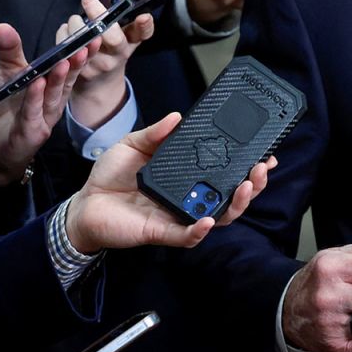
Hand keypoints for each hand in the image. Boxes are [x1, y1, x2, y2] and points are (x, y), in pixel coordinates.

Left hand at [0, 23, 94, 185]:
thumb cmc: (6, 109)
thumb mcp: (7, 76)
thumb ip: (9, 52)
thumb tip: (2, 26)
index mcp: (53, 87)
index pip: (70, 67)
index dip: (82, 52)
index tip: (93, 35)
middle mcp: (53, 102)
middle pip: (67, 80)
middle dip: (77, 63)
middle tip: (87, 44)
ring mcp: (44, 118)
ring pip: (53, 96)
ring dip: (59, 79)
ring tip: (64, 62)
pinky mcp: (30, 133)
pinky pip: (32, 113)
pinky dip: (34, 99)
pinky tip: (36, 84)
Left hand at [62, 113, 274, 253]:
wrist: (85, 202)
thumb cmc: (111, 176)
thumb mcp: (134, 144)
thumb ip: (156, 132)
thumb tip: (177, 116)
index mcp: (188, 177)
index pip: (226, 173)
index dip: (248, 166)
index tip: (266, 154)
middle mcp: (190, 198)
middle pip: (232, 197)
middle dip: (253, 184)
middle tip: (261, 168)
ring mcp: (179, 216)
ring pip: (219, 217)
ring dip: (237, 204)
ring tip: (246, 187)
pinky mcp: (163, 232)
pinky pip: (187, 235)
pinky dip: (200, 230)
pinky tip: (209, 219)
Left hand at [66, 0, 154, 127]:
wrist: (98, 81)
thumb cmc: (109, 40)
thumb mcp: (120, 20)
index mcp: (133, 38)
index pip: (144, 32)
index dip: (145, 25)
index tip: (143, 16)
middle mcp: (120, 52)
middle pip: (113, 37)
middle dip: (99, 16)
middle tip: (88, 0)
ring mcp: (101, 64)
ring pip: (84, 39)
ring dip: (76, 23)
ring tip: (76, 20)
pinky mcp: (81, 71)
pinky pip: (67, 47)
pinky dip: (64, 34)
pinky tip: (68, 33)